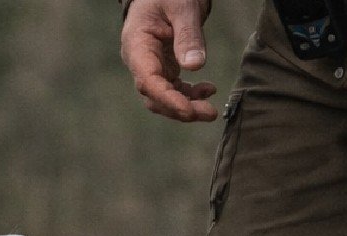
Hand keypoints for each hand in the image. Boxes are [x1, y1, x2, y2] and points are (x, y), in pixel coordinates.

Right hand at [121, 0, 216, 121]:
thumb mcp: (182, 7)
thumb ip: (188, 35)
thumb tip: (195, 66)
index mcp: (137, 44)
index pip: (148, 81)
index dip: (168, 100)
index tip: (189, 111)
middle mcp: (139, 61)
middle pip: (154, 96)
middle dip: (181, 109)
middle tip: (209, 113)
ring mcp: (149, 67)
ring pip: (163, 98)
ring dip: (186, 107)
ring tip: (210, 109)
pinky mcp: (162, 68)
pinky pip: (172, 90)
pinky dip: (189, 96)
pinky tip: (208, 89)